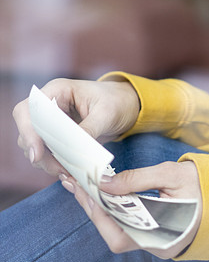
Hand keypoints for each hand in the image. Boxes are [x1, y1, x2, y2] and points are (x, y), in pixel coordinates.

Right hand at [13, 77, 140, 176]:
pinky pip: (46, 152)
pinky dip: (54, 163)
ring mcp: (51, 121)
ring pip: (34, 145)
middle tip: (58, 168)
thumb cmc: (117, 101)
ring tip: (66, 171)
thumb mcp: (107, 113)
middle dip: (38, 152)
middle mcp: (49, 104)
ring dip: (46, 161)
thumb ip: (89, 129)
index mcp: (57, 90)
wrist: (127, 106)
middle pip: (28, 130)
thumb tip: (72, 149)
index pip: (27, 109)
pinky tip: (68, 170)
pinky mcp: (57, 136)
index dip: (28, 131)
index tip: (37, 154)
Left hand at [63, 160, 201, 258]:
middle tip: (77, 184)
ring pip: (120, 232)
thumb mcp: (171, 174)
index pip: (118, 231)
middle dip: (94, 209)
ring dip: (102, 210)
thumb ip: (137, 179)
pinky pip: (130, 227)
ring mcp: (158, 244)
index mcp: (163, 237)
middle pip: (114, 235)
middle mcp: (158, 247)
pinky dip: (115, 211)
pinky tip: (107, 194)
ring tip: (87, 187)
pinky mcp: (158, 236)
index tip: (83, 188)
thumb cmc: (205, 185)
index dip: (97, 211)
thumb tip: (104, 184)